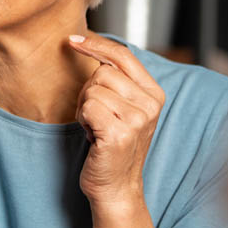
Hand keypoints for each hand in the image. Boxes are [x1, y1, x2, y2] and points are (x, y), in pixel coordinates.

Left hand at [68, 34, 164, 208]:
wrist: (116, 187)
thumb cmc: (113, 145)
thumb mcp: (123, 109)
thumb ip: (117, 81)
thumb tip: (88, 44)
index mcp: (154, 94)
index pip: (123, 55)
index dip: (96, 45)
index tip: (73, 40)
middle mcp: (150, 105)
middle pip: (101, 73)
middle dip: (88, 92)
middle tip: (95, 117)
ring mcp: (137, 119)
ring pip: (92, 90)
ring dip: (84, 108)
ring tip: (96, 128)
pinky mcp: (120, 133)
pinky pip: (87, 107)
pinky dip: (83, 120)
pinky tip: (94, 136)